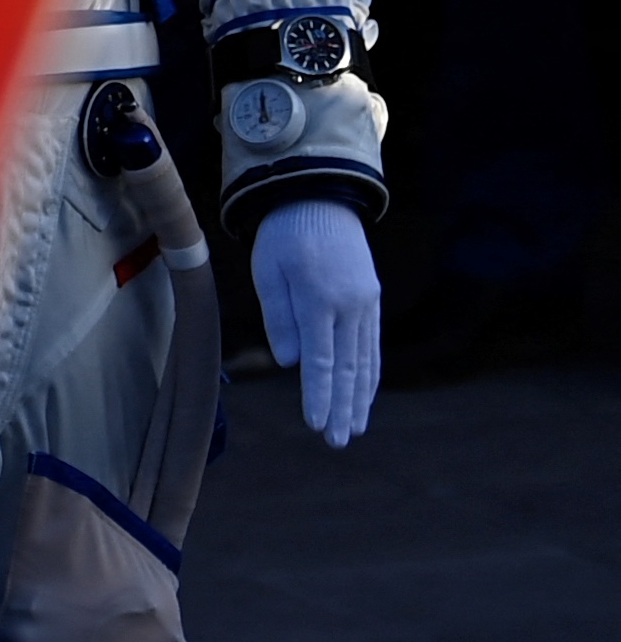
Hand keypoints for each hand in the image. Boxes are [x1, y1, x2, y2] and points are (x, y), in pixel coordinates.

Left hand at [247, 198, 379, 447]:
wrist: (319, 201)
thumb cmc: (283, 238)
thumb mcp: (269, 271)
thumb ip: (279, 317)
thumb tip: (290, 362)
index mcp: (319, 298)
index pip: (321, 358)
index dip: (319, 394)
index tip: (316, 423)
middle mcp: (350, 305)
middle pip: (348, 368)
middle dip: (342, 407)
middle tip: (337, 440)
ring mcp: (366, 304)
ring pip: (365, 360)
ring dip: (359, 397)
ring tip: (353, 428)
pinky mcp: (372, 302)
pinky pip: (371, 345)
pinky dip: (369, 374)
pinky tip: (365, 395)